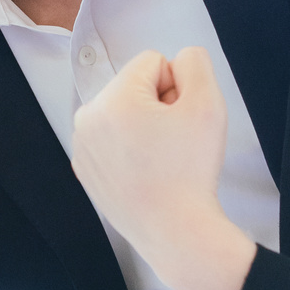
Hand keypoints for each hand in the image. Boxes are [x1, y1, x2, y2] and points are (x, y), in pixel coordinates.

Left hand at [70, 48, 255, 289]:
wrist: (174, 230)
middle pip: (134, 87)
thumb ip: (195, 63)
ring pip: (122, 114)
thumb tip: (177, 59)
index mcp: (112, 97)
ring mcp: (81, 145)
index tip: (180, 118)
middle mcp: (87, 117)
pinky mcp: (83, 169)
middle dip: (157, 105)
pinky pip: (110, 141)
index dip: (177, 85)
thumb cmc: (191, 168)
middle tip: (173, 141)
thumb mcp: (208, 103)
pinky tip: (144, 172)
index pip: (153, 62)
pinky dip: (128, 150)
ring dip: (143, 126)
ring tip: (160, 158)